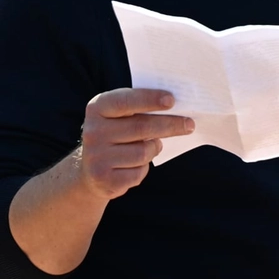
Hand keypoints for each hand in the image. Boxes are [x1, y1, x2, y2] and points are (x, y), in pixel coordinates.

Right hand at [79, 88, 194, 200]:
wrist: (89, 170)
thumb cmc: (116, 135)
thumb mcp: (120, 116)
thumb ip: (140, 109)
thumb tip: (177, 110)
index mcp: (97, 108)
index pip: (126, 101)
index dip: (149, 99)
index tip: (171, 100)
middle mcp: (93, 131)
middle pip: (141, 127)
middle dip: (170, 125)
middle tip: (189, 124)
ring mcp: (96, 157)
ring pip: (143, 152)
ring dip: (154, 149)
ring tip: (152, 146)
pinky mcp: (103, 179)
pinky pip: (138, 173)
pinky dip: (144, 168)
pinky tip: (135, 165)